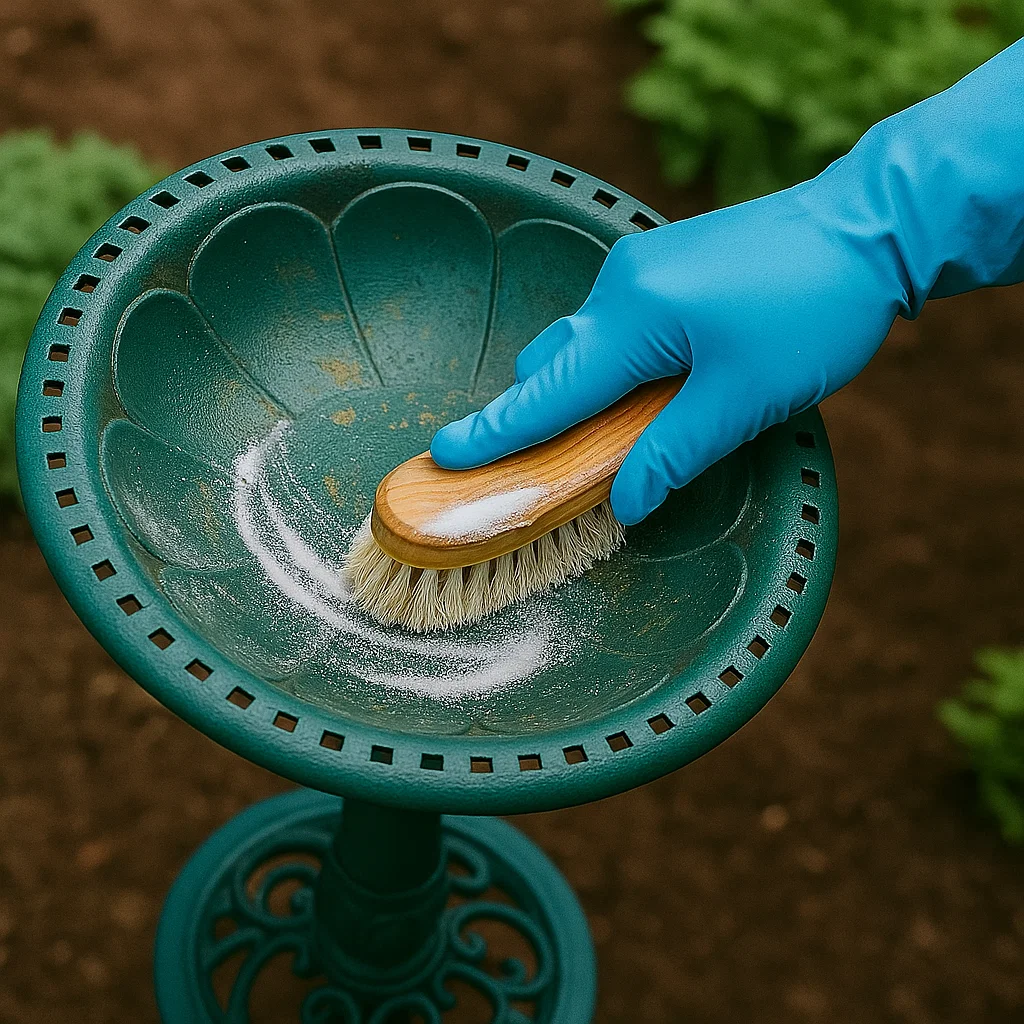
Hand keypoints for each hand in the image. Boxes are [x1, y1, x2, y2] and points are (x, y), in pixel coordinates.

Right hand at [430, 176, 905, 523]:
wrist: (872, 225)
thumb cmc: (813, 309)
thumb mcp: (743, 399)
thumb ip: (673, 453)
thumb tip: (624, 501)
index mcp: (633, 316)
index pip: (549, 391)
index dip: (497, 432)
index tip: (444, 454)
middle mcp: (622, 284)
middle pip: (553, 363)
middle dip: (537, 415)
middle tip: (537, 467)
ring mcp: (642, 267)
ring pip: (584, 342)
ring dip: (582, 391)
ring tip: (609, 436)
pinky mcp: (665, 265)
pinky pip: (613, 323)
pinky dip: (611, 364)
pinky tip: (650, 387)